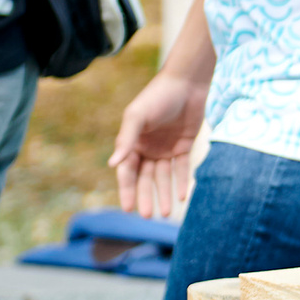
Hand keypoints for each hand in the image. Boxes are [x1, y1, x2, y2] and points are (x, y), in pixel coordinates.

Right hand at [111, 72, 207, 218]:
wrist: (186, 82)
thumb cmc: (157, 96)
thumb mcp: (137, 116)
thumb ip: (126, 140)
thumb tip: (112, 164)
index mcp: (132, 142)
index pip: (127, 171)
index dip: (127, 190)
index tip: (128, 208)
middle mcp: (147, 148)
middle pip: (145, 178)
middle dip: (146, 197)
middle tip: (148, 216)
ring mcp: (165, 149)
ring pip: (163, 177)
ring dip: (164, 194)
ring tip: (166, 213)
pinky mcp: (183, 147)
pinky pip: (181, 169)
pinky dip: (181, 183)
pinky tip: (183, 197)